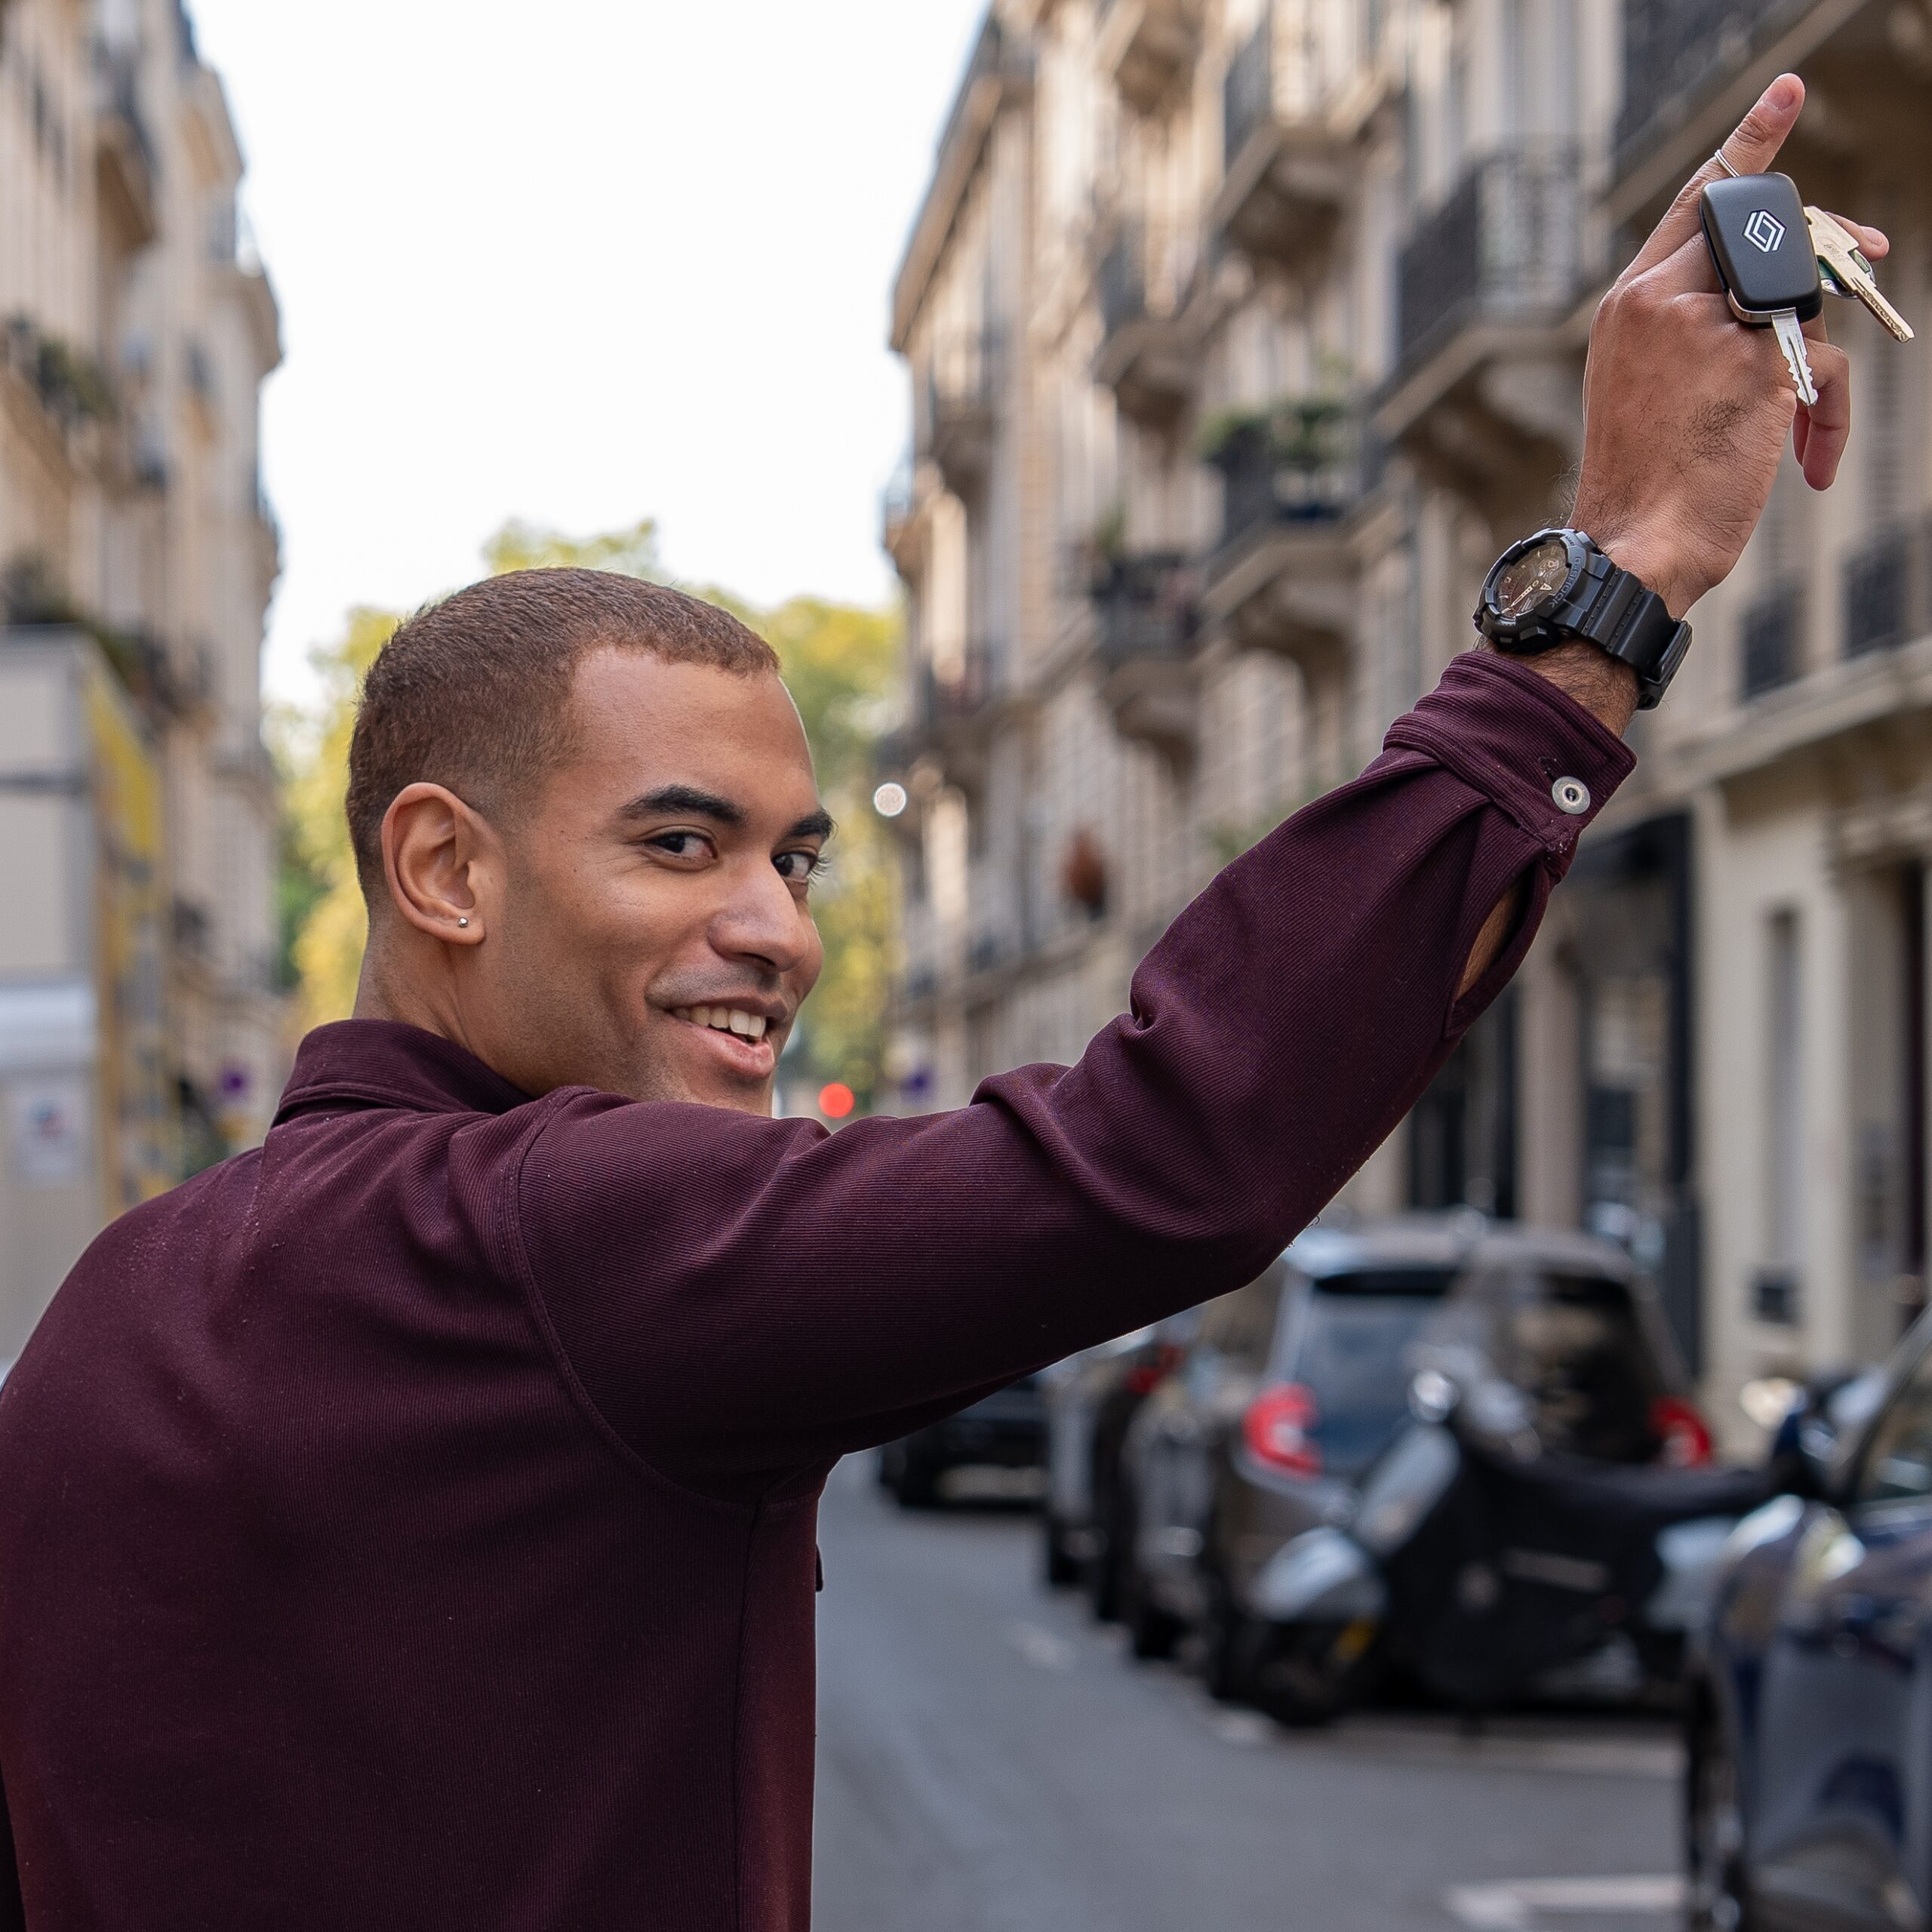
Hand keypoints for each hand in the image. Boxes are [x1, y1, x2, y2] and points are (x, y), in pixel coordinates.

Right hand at [1570, 74, 1886, 620]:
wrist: (1633, 545)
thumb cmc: (1644, 483)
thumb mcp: (1652, 387)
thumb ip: (1697, 328)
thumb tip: (1784, 303)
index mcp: (1629, 305)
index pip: (1697, 204)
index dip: (1749, 143)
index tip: (1787, 92)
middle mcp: (1662, 302)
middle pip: (1765, 229)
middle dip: (1827, 239)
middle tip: (1873, 253)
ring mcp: (1708, 327)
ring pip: (1804, 299)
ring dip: (1818, 360)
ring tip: (1798, 429)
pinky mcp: (1756, 364)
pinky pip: (1826, 363)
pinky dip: (1827, 416)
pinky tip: (1808, 463)